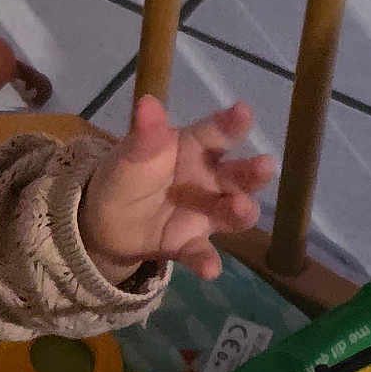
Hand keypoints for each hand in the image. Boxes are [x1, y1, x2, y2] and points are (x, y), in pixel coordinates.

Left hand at [80, 97, 273, 282]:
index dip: (230, 123)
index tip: (244, 112)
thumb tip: (147, 102)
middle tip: (265, 166)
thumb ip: (144, 134)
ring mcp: (205, 213)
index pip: (215, 133)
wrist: (105, 221)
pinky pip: (201, 252)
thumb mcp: (130, 154)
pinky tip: (209, 269)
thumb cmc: (126, 175)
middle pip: (238, 174)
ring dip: (241, 211)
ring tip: (240, 208)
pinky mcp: (191, 244)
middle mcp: (209, 179)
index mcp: (193, 148)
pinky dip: (206, 261)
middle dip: (253, 171)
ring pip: (232, 213)